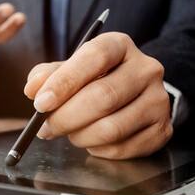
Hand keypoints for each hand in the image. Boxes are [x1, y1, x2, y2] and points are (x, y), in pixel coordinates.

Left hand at [24, 32, 172, 158]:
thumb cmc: (93, 80)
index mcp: (119, 46)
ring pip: (112, 128)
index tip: (41, 103)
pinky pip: (122, 147)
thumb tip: (33, 89)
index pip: (93, 58)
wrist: (132, 95)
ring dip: (80, 136)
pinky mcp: (161, 129)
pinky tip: (91, 139)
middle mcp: (146, 69)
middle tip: (44, 128)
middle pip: (102, 97)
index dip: (64, 82)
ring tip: (69, 132)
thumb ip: (46, 75)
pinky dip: (98, 149)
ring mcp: (158, 100)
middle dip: (65, 117)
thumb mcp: (69, 69)